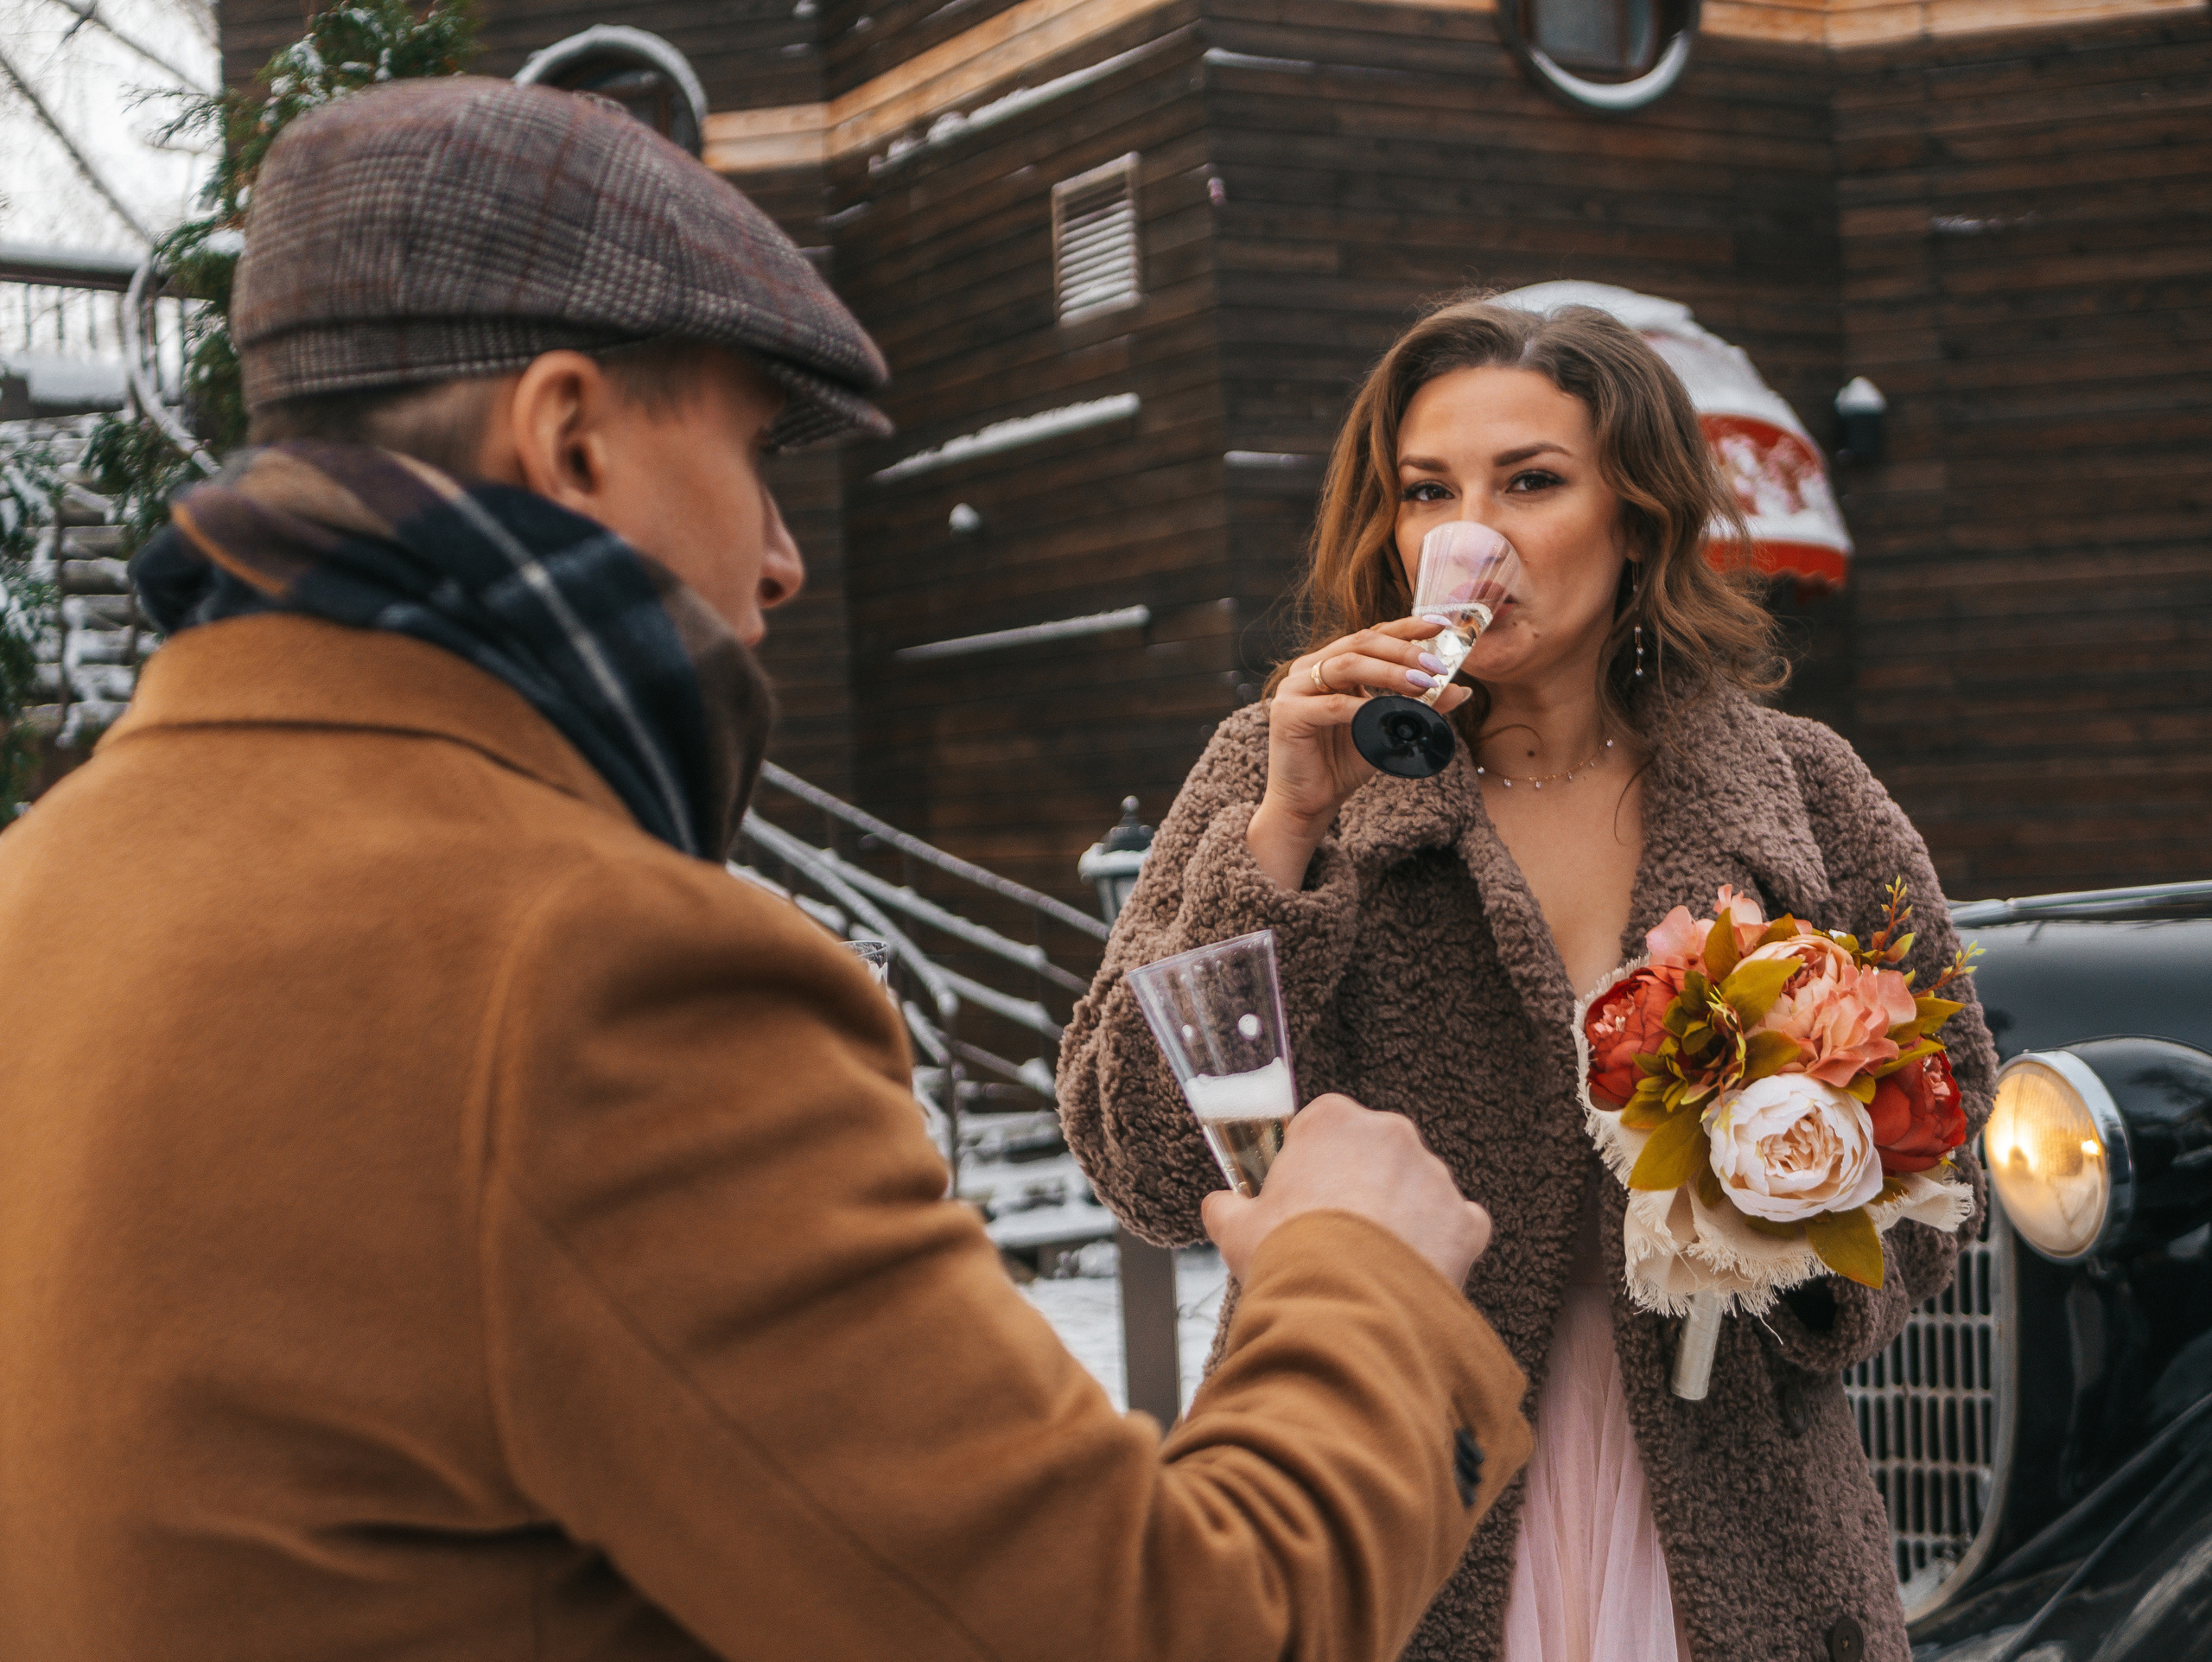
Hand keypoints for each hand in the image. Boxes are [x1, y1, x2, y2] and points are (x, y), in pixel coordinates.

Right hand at [1202, 1094, 1492, 1289]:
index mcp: (1333, 1120)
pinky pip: (1453, 1227)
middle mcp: (1391, 1134)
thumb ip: (1226, 1208)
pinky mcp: (1466, 1220)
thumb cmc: (1290, 1256)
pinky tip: (1405, 1275)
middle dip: (1358, 1186)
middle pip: (1373, 1153)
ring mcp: (1435, 1176)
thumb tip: (1218, 1208)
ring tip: (1368, 1263)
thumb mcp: (1237, 1229)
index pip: (1321, 1126)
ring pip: (1415, 1190)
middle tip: (1332, 1232)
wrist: (1347, 1311)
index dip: (1308, 1162)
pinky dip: (1436, 1248)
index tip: (1301, 1194)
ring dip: (1397, 1217)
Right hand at [1248, 620, 1473, 889]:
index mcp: (1330, 664)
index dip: (1407, 627)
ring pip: (1348, 665)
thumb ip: (1419, 707)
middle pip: (1361, 642)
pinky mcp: (1288, 714)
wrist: (1308, 803)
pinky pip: (1334, 705)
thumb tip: (1461, 690)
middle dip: (1404, 651)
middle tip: (1436, 666)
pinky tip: (1389, 713)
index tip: (1442, 625)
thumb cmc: (1343, 764)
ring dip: (1390, 673)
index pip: (1372, 634)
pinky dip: (1365, 708)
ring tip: (1422, 684)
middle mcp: (1309, 668)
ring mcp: (1294, 688)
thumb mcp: (1388, 730)